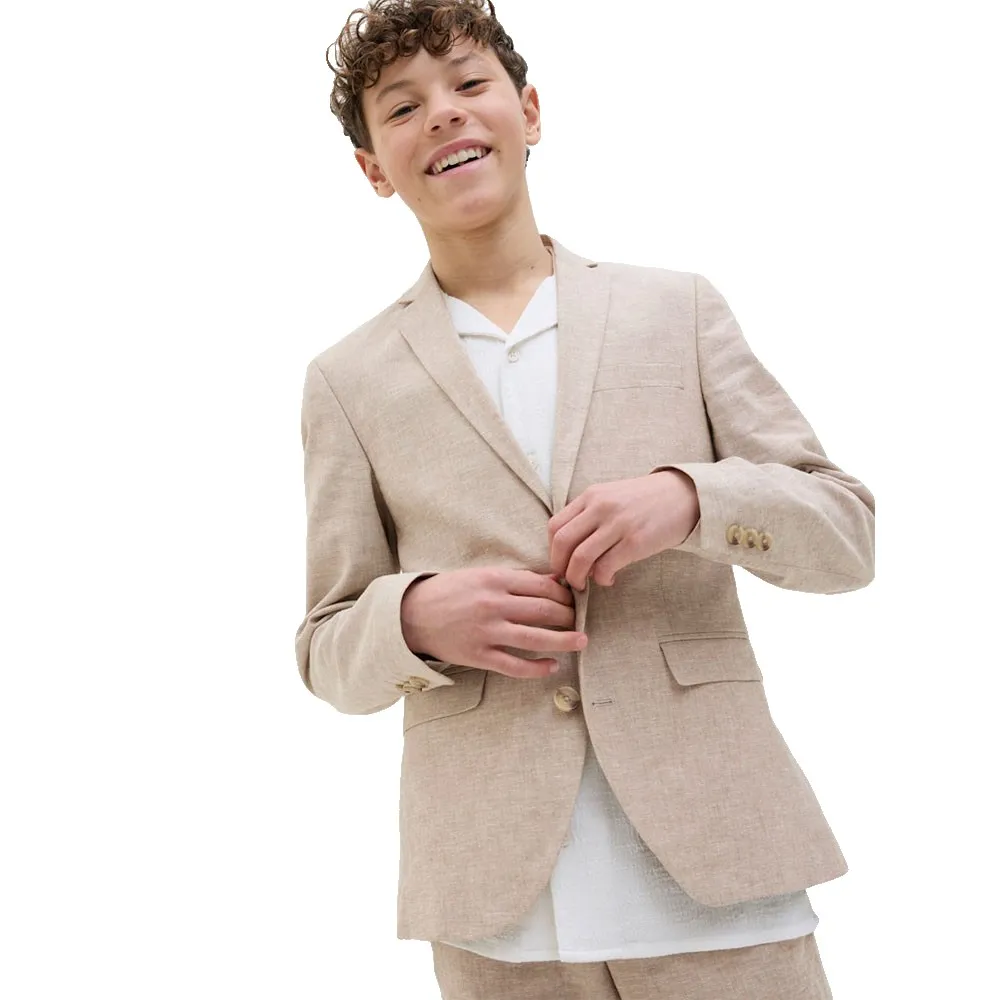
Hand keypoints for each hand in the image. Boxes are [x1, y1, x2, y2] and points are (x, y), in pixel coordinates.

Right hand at [400, 568, 587, 678]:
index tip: (574, 598)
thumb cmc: (449, 592)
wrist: (411, 615)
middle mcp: (493, 604)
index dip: (564, 593)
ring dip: (564, 640)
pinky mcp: (479, 655)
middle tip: (580, 619)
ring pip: (535, 638)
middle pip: (544, 610)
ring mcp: (486, 631)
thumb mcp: (481, 575)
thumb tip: (552, 581)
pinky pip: (514, 665)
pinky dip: (536, 668)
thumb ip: (515, 580)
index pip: (542, 586)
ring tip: (582, 641)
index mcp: (494, 579)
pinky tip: (552, 667)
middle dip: (568, 615)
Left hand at [548, 470, 699, 590]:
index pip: (555, 526)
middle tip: (567, 579)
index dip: (552, 550)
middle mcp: (601, 507)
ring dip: (577, 578)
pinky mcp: (635, 542)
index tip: (560, 563)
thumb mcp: (611, 497)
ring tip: (584, 584)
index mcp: (591, 496)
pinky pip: (605, 567)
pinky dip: (601, 579)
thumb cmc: (644, 501)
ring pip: (580, 558)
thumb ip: (588, 515)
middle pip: (562, 543)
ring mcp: (618, 524)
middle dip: (560, 568)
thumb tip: (567, 548)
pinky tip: (609, 579)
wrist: (684, 496)